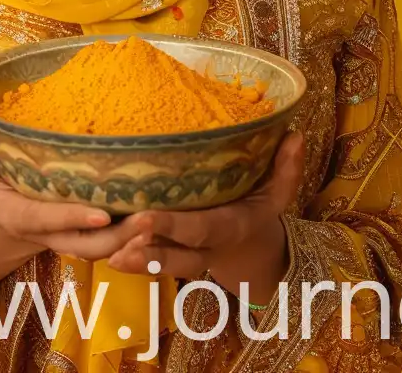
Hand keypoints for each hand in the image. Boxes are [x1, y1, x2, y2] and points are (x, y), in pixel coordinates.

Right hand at [0, 124, 148, 284]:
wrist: (3, 215)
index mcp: (20, 218)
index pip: (47, 221)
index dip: (74, 219)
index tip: (102, 214)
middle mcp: (49, 235)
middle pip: (87, 247)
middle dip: (120, 238)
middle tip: (150, 219)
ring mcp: (71, 238)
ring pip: (106, 249)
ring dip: (134, 240)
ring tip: (160, 220)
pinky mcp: (88, 235)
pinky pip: (114, 244)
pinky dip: (136, 239)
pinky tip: (161, 220)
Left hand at [102, 131, 305, 296]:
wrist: (249, 245)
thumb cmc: (256, 203)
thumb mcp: (276, 189)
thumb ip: (285, 167)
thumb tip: (296, 134)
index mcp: (231, 226)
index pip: (203, 229)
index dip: (176, 227)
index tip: (147, 217)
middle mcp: (209, 247)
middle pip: (181, 255)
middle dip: (152, 250)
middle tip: (121, 238)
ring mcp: (189, 256)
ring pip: (164, 266)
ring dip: (138, 262)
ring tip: (110, 253)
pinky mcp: (171, 256)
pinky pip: (151, 265)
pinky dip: (130, 262)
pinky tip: (105, 251)